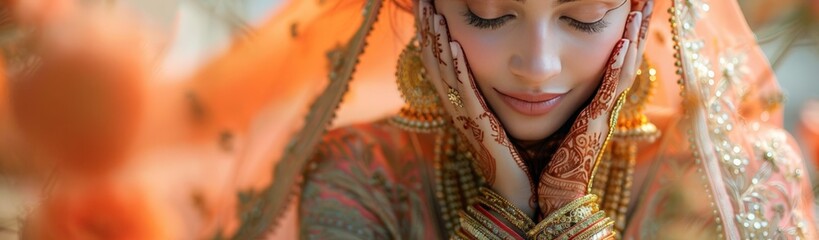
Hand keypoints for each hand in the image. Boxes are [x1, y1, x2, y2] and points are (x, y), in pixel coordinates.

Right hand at [416, 0, 535, 215]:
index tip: (430, 8)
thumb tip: (493, 71)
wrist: (516, 189)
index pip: (439, 61)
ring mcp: (463, 114)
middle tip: (423, 2)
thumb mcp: (495, 117)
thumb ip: (489, 94)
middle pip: (434, 60)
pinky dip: (456, 67)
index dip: (432, 34)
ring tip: (433, 13)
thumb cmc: (513, 155)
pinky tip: (455, 45)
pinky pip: (462, 90)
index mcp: (459, 102)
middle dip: (428, 29)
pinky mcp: (476, 123)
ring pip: (444, 71)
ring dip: (438, 40)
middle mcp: (456, 106)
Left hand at [537, 0, 653, 216]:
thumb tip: (545, 79)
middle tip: (644, 1)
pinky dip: (619, 64)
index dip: (625, 35)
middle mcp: (604, 103)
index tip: (630, 9)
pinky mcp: (597, 120)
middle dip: (636, 28)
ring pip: (625, 67)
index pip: (615, 60)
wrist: (552, 189)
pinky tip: (624, 43)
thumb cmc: (548, 157)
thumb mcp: (555, 117)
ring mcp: (604, 111)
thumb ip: (557, 98)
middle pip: (627, 58)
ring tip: (640, 10)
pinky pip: (611, 87)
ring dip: (634, 37)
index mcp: (595, 101)